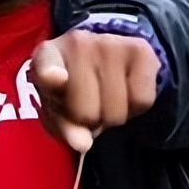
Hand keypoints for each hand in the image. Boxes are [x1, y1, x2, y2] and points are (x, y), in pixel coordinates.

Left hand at [30, 30, 159, 152]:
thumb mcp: (58, 110)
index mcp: (46, 57)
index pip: (47, 66)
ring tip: (105, 96)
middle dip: (89, 119)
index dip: (51, 75)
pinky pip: (142, 101)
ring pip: (116, 112)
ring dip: (112, 115)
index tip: (55, 79)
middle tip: (88, 103)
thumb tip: (83, 145)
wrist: (103, 60)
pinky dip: (135, 107)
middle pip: (86, 112)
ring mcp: (109, 43)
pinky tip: (125, 89)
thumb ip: (65, 128)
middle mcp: (77, 43)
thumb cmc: (71, 89)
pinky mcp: (140, 49)